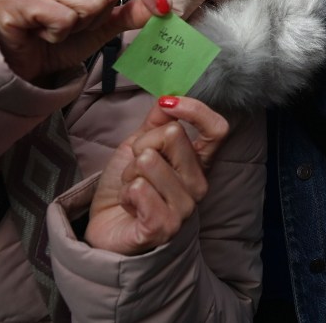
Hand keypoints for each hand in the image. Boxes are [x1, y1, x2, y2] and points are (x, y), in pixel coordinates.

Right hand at [0, 0, 167, 81]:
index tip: (163, 8)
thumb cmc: (55, 38)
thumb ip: (129, 13)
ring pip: (88, 4)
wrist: (15, 64)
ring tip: (54, 28)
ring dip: (77, 27)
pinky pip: (63, 19)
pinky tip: (40, 33)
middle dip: (95, 17)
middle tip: (70, 24)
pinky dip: (58, 35)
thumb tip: (164, 4)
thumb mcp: (100, 26)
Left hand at [85, 96, 228, 254]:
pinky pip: (138, 189)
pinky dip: (125, 193)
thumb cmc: (127, 189)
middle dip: (142, 145)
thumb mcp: (140, 146)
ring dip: (129, 173)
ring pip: (149, 161)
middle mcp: (198, 186)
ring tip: (131, 189)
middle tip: (136, 168)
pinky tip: (130, 205)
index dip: (195, 110)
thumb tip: (167, 97)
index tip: (168, 105)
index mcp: (198, 164)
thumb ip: (157, 123)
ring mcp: (184, 209)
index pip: (218, 129)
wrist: (108, 229)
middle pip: (173, 135)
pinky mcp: (163, 227)